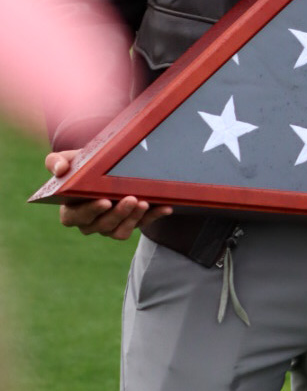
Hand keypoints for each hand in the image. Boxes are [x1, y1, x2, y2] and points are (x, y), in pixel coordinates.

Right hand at [46, 150, 172, 240]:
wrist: (105, 166)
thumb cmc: (83, 164)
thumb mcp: (69, 159)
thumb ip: (56, 161)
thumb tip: (60, 170)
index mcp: (71, 210)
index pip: (75, 217)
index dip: (90, 211)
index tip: (104, 200)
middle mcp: (90, 223)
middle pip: (101, 225)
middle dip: (118, 214)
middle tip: (131, 199)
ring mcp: (110, 226)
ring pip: (120, 231)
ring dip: (134, 218)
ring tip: (145, 202)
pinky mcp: (129, 224)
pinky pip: (141, 225)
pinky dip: (153, 217)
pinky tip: (165, 207)